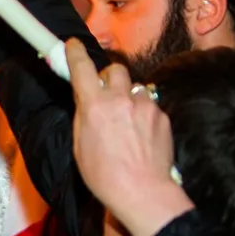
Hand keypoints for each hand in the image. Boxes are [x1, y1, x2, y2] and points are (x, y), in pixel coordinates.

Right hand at [67, 39, 192, 235]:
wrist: (141, 191)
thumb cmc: (105, 174)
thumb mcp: (80, 143)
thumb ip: (84, 114)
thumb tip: (85, 99)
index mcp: (94, 106)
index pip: (82, 67)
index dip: (75, 53)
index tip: (72, 44)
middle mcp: (120, 99)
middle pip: (115, 69)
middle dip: (109, 77)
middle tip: (106, 92)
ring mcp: (144, 106)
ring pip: (135, 88)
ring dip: (128, 97)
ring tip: (126, 122)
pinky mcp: (161, 116)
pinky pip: (149, 106)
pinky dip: (143, 114)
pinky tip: (140, 135)